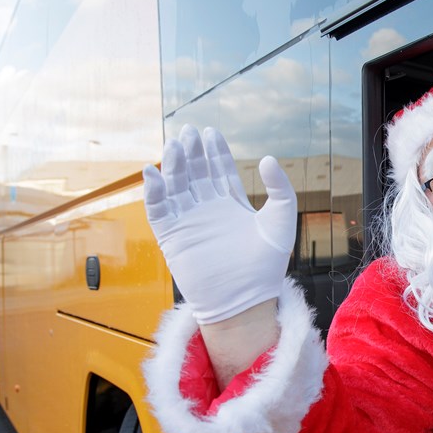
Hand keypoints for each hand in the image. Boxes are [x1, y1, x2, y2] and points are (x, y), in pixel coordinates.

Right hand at [143, 125, 296, 323]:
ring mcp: (189, 222)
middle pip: (195, 173)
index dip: (215, 151)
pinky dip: (153, 191)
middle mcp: (209, 211)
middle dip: (191, 153)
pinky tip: (151, 172)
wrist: (244, 300)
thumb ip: (280, 189)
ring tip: (174, 145)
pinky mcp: (172, 237)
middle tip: (188, 132)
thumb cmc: (266, 266)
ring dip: (173, 166)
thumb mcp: (280, 222)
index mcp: (233, 205)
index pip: (220, 171)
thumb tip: (268, 158)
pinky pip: (158, 210)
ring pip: (176, 186)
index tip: (211, 132)